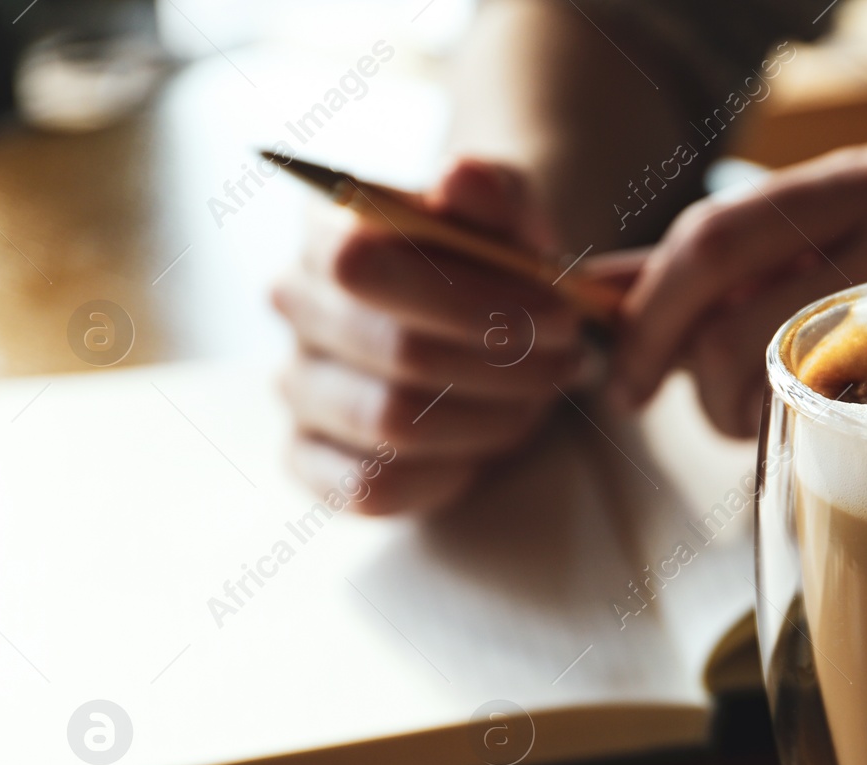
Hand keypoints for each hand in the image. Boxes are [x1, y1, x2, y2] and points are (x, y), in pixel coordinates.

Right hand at [272, 159, 634, 514]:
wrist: (488, 325)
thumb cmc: (496, 268)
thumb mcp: (512, 220)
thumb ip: (495, 193)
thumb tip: (460, 177)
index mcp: (330, 230)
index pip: (364, 265)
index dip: (471, 300)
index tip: (562, 314)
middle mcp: (297, 306)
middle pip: (396, 352)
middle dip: (506, 365)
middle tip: (570, 362)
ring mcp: (297, 386)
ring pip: (391, 424)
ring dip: (491, 419)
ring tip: (537, 399)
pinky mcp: (307, 458)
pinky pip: (371, 486)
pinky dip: (447, 473)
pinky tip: (486, 446)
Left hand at [610, 140, 866, 436]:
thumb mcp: (851, 250)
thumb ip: (739, 266)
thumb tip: (602, 292)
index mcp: (866, 176)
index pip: (714, 235)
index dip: (647, 312)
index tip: (624, 375)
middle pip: (729, 316)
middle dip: (689, 380)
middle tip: (694, 407)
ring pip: (772, 381)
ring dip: (746, 419)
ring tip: (787, 415)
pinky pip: (832, 430)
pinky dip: (800, 444)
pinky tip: (831, 434)